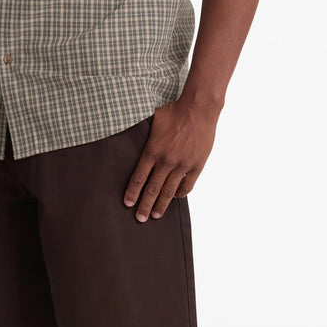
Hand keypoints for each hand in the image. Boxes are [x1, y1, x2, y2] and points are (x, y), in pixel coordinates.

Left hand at [123, 100, 219, 221]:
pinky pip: (187, 185)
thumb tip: (132, 140)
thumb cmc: (175, 111)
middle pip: (152, 189)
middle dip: (145, 206)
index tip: (128, 203)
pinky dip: (180, 193)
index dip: (132, 193)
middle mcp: (166, 161)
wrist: (199, 108)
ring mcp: (182, 165)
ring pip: (169, 191)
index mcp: (153, 151)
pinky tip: (175, 198)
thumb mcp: (153, 121)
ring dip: (161, 205)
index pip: (139, 178)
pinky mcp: (196, 165)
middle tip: (140, 218)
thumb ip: (144, 135)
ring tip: (155, 215)